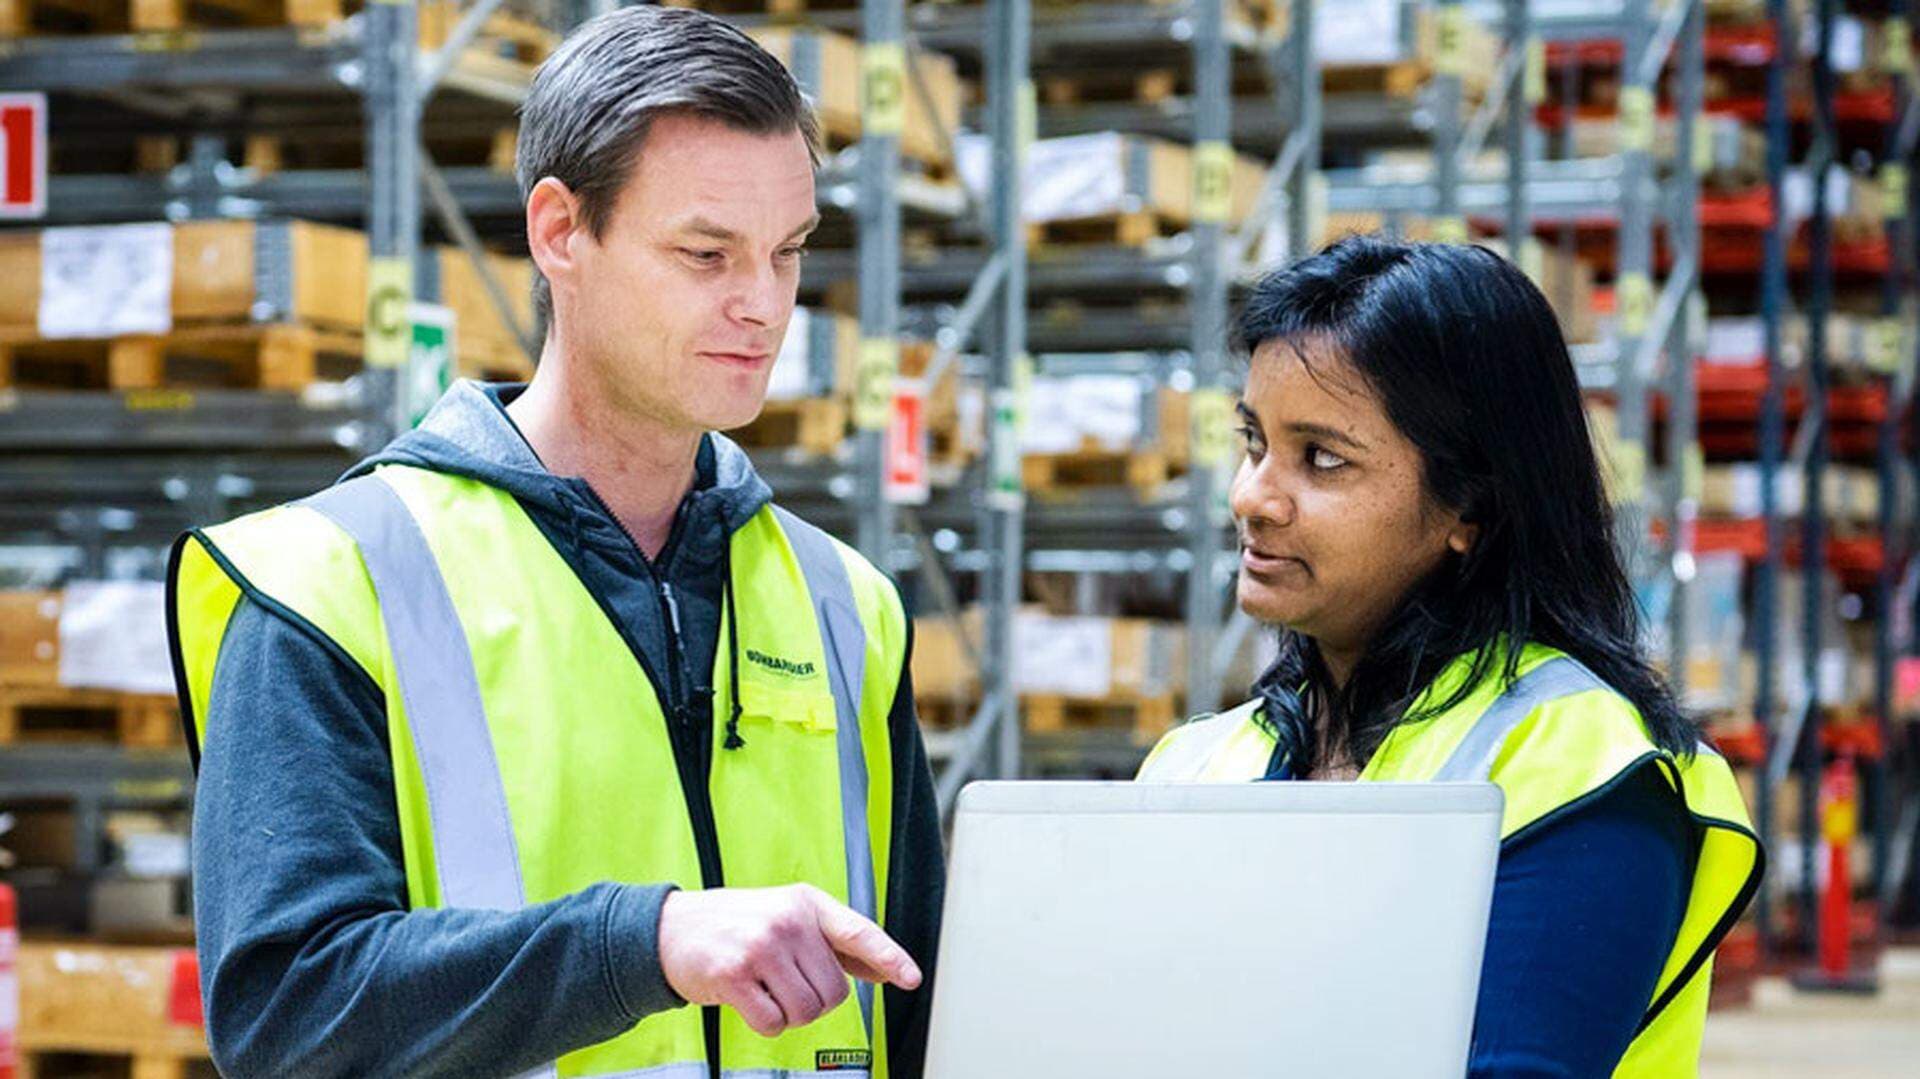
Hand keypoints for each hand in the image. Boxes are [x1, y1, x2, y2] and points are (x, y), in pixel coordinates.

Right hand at [657, 884, 922, 1037]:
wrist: (671, 929)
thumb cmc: (737, 925)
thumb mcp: (787, 917)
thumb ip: (832, 942)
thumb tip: (881, 970)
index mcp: (806, 903)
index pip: (858, 931)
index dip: (889, 957)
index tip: (912, 978)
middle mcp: (788, 920)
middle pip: (833, 992)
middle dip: (814, 1001)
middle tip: (785, 985)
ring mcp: (761, 946)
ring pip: (807, 1011)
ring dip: (789, 1014)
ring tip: (766, 990)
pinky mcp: (735, 975)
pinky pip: (773, 1023)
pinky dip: (765, 1023)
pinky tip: (748, 999)